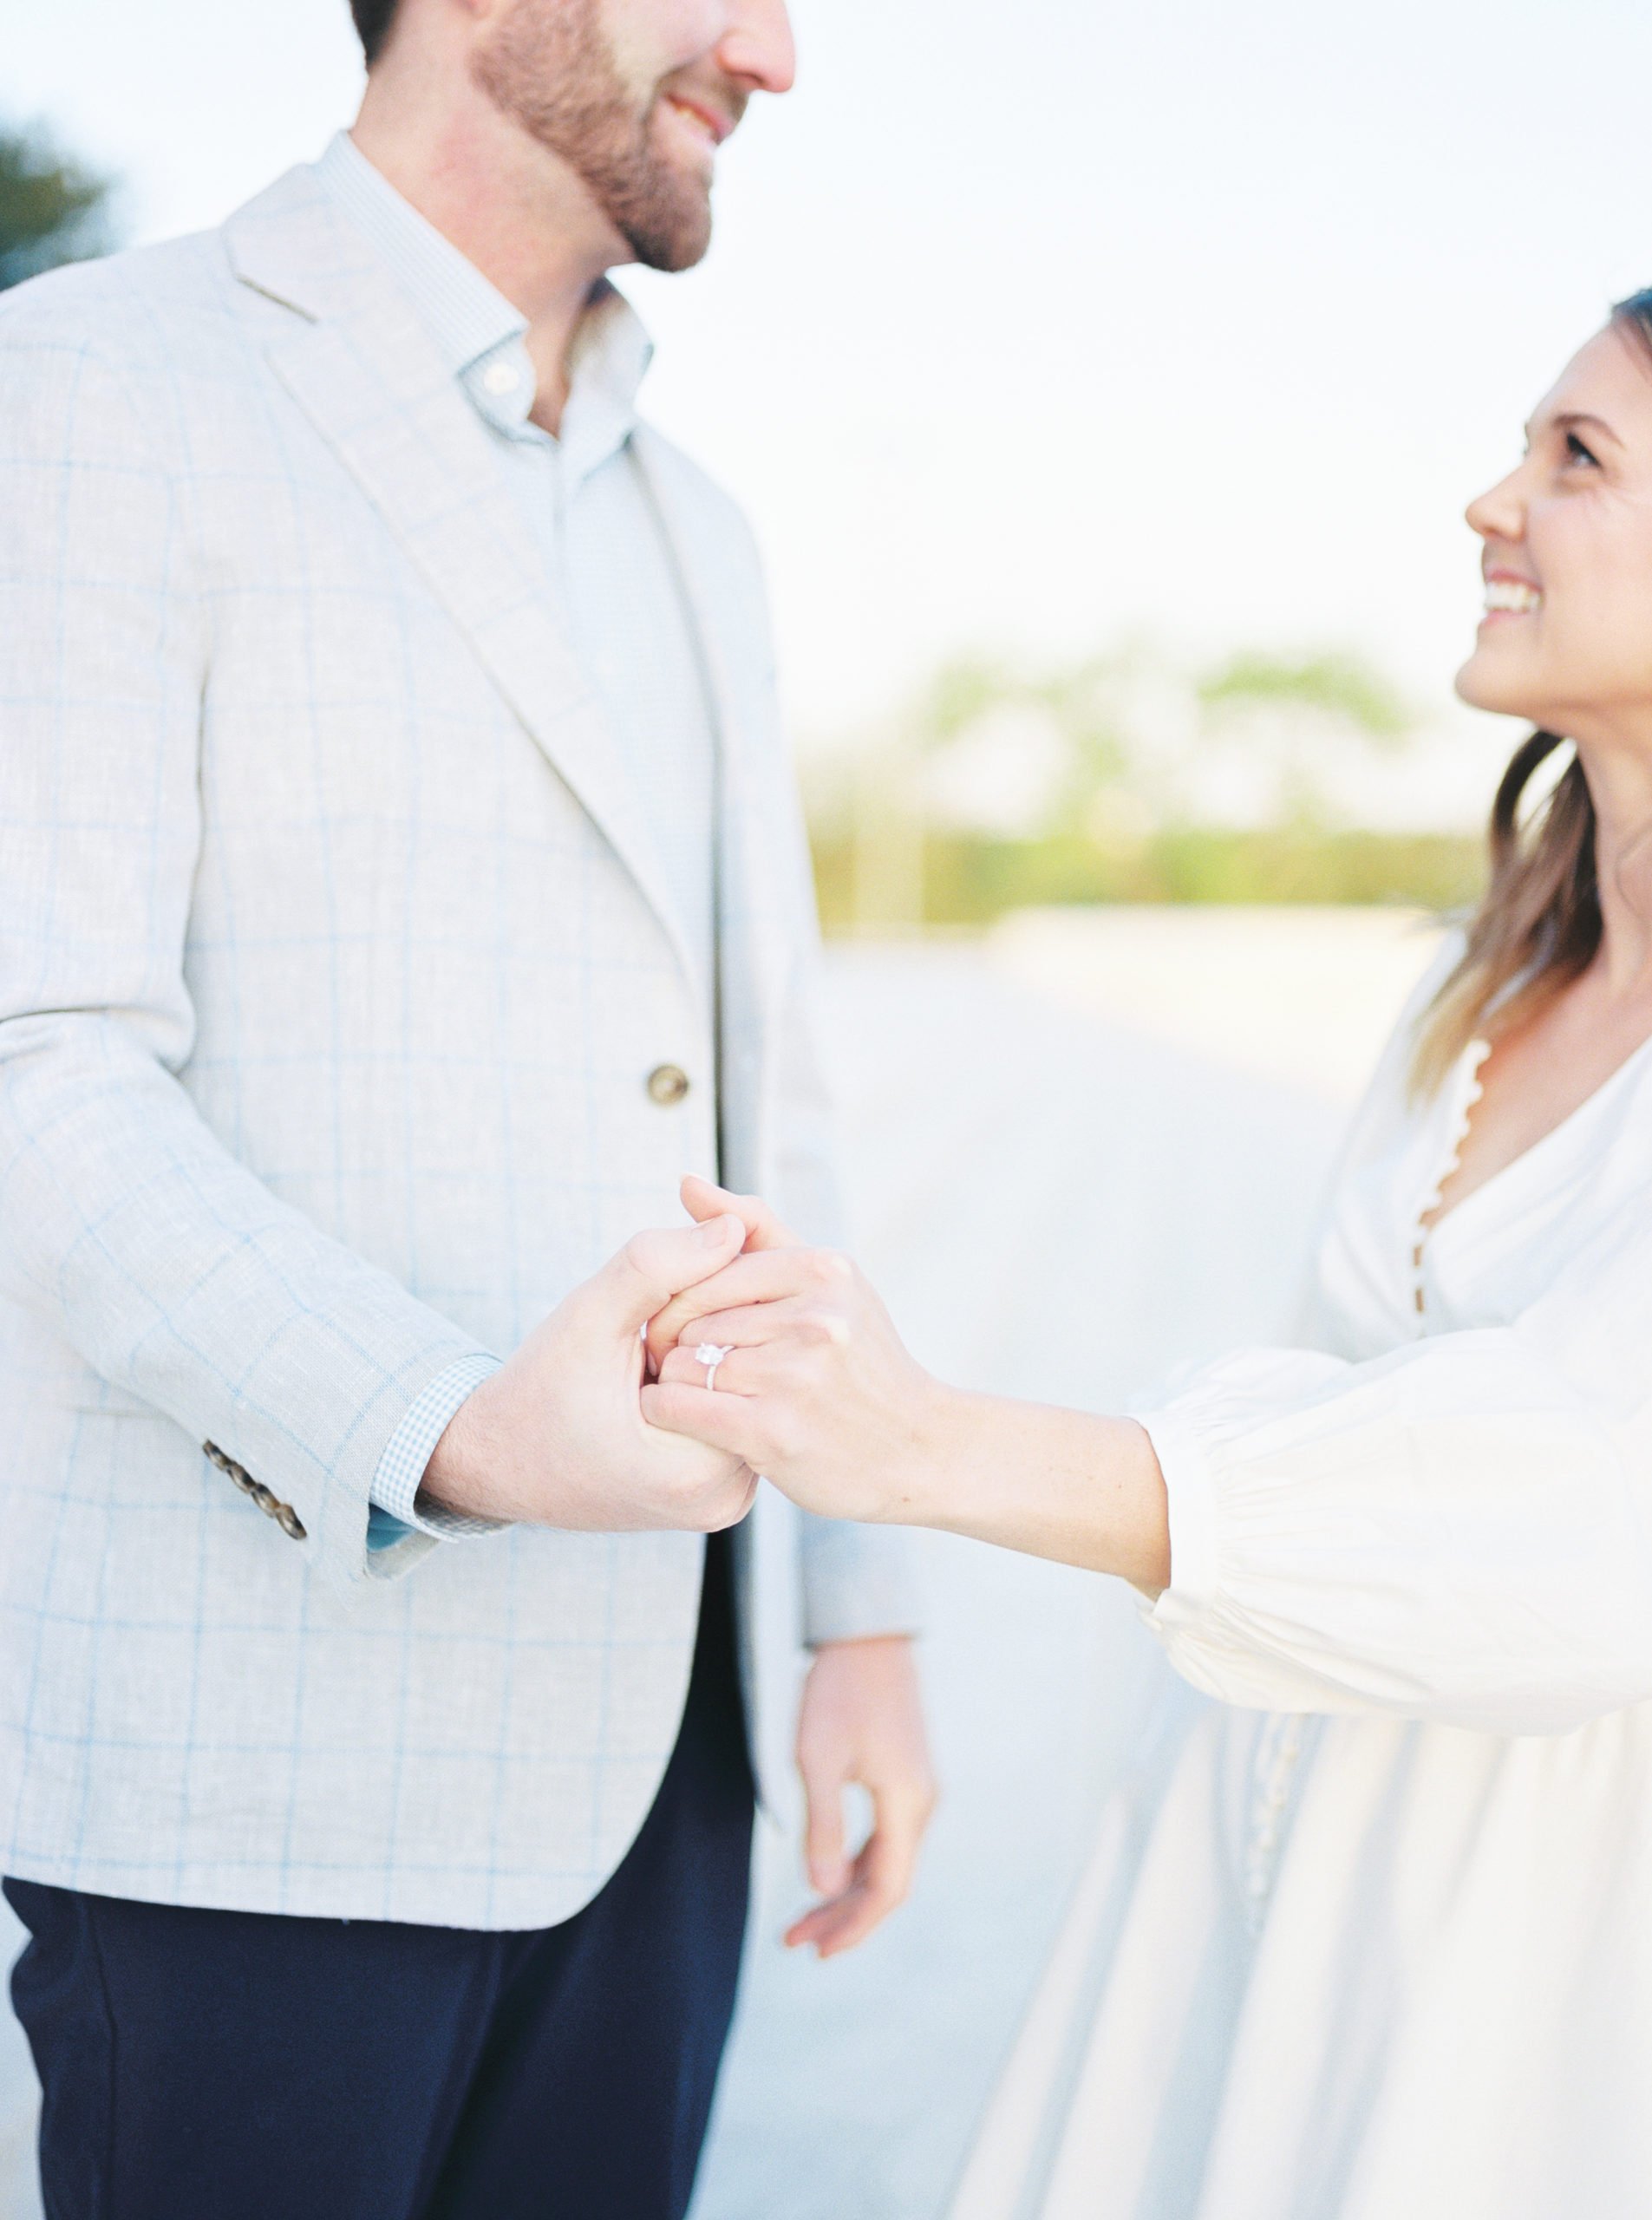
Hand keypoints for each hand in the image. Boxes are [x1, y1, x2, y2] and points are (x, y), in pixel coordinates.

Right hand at [421, 1215, 758, 1530]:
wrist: (498, 1461)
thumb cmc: (537, 1392)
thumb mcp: (589, 1316)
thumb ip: (658, 1265)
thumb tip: (735, 1225)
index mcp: (697, 1470)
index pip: (755, 1353)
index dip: (715, 1307)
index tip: (652, 1329)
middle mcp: (725, 1500)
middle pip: (763, 1376)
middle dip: (722, 1330)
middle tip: (652, 1344)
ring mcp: (727, 1501)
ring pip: (754, 1393)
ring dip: (718, 1354)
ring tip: (652, 1365)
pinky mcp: (720, 1492)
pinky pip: (738, 1416)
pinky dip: (714, 1381)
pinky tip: (667, 1377)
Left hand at [640, 1199, 946, 1527]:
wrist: (919, 1450)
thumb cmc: (861, 1363)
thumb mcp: (827, 1282)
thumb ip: (756, 1228)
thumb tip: (686, 1182)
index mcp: (823, 1270)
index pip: (704, 1270)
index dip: (679, 1303)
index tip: (686, 1331)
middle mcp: (814, 1317)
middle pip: (690, 1320)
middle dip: (680, 1346)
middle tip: (697, 1370)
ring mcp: (797, 1375)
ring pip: (682, 1365)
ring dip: (679, 1386)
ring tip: (707, 1399)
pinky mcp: (775, 1431)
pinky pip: (680, 1407)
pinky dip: (668, 1413)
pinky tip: (686, 1421)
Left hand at [787, 1635, 936, 1957]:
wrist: (867, 1632)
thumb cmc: (837, 1690)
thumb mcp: (817, 1756)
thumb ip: (822, 1824)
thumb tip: (822, 1889)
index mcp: (908, 1802)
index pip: (888, 1890)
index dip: (853, 1927)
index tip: (815, 1951)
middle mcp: (921, 1801)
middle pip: (887, 1881)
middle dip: (843, 1916)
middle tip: (794, 1941)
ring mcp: (916, 1787)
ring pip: (886, 1859)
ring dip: (846, 1892)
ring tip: (802, 1917)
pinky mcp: (904, 1773)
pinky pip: (885, 1835)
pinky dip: (856, 1861)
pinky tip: (828, 1870)